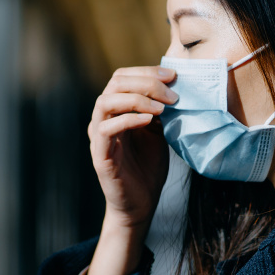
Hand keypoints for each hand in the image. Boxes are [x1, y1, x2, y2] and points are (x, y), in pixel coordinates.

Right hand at [87, 66, 177, 233]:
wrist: (141, 203)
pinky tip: (149, 121)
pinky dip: (128, 119)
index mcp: (116, 109)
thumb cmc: (148, 166)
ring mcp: (98, 136)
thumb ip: (161, 109)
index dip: (147, 71)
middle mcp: (103, 118)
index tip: (173, 75)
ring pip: (105, 102)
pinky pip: (106, 129)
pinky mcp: (100, 155)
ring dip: (137, 99)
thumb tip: (176, 86)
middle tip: (172, 93)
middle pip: (115, 83)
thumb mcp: (159, 131)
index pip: (123, 76)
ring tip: (162, 108)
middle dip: (146, 82)